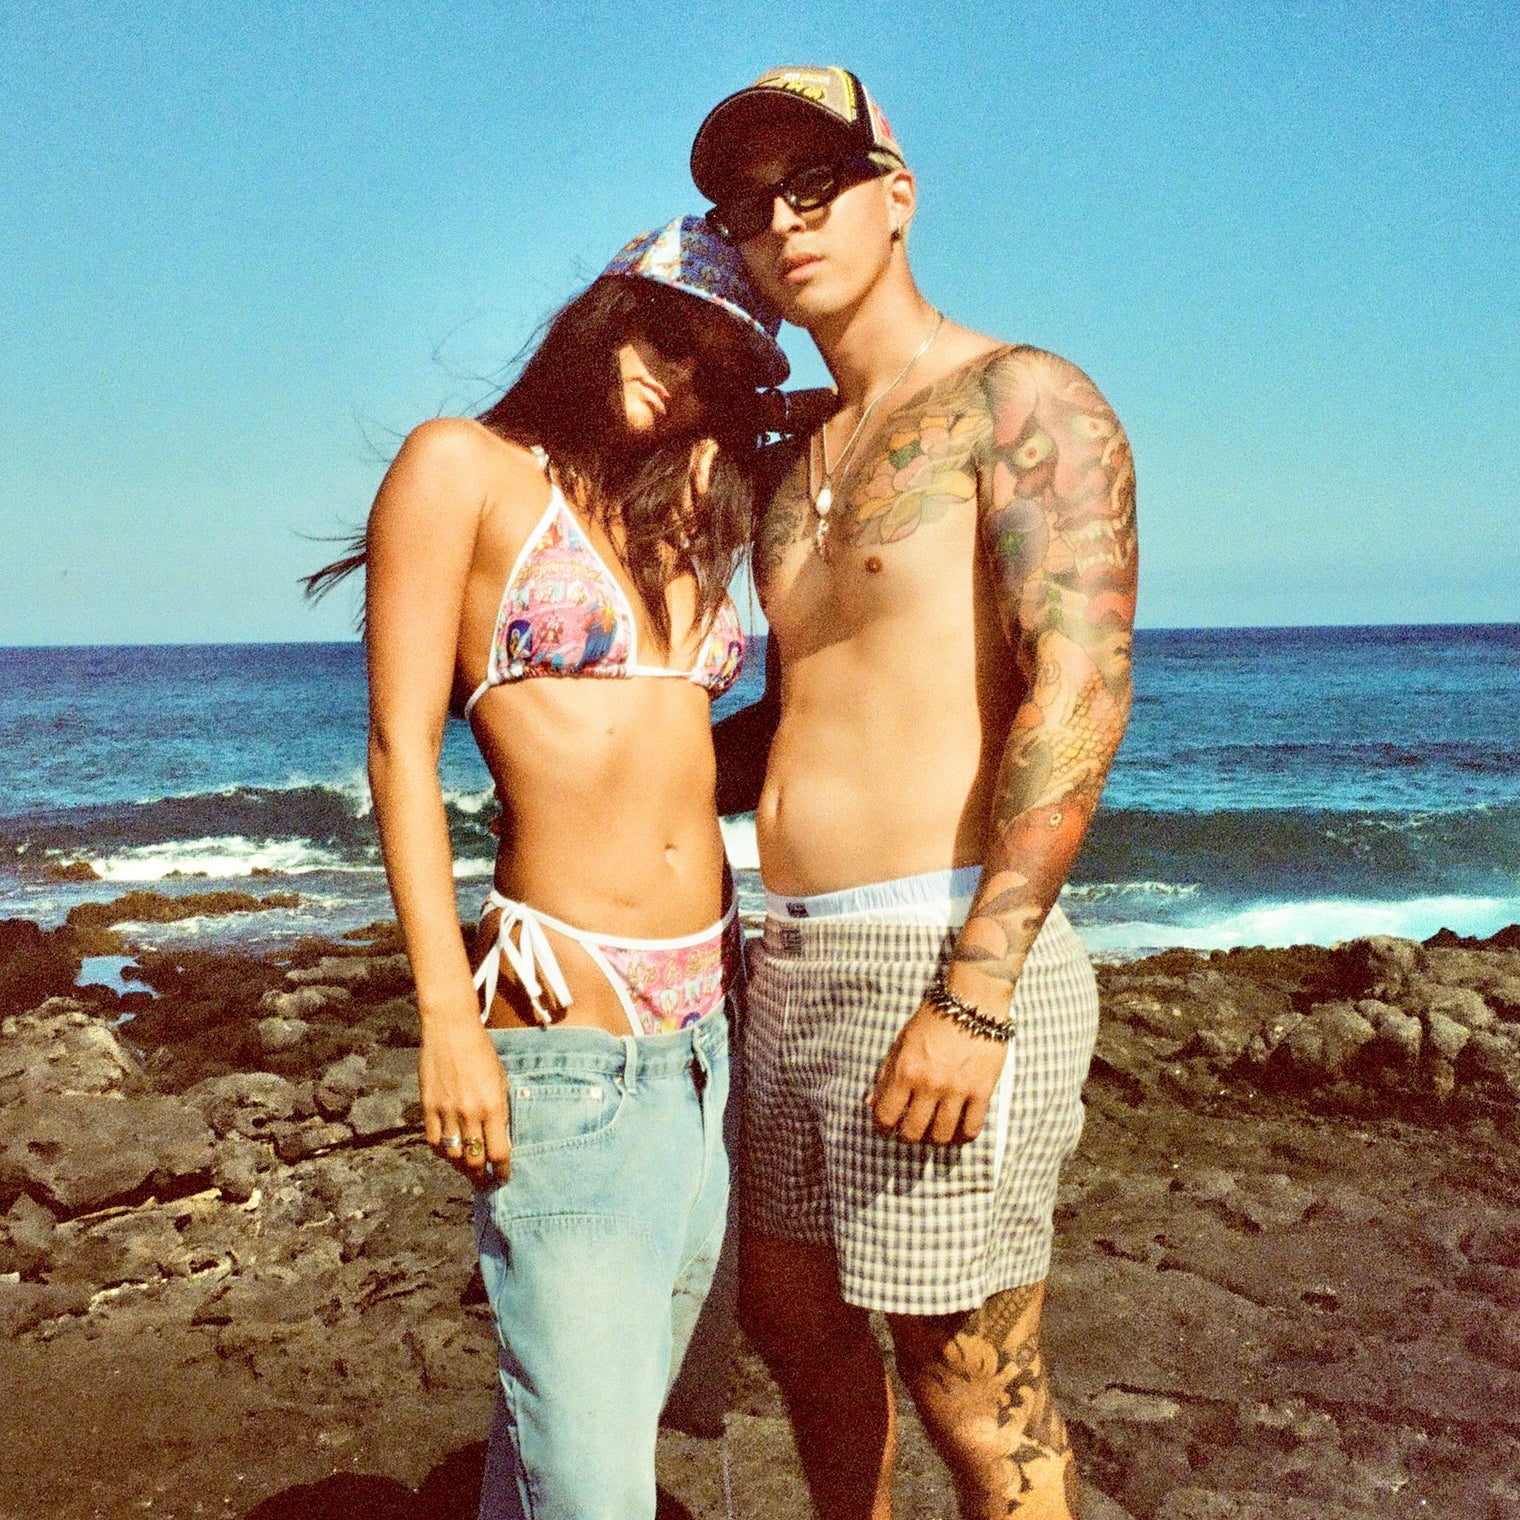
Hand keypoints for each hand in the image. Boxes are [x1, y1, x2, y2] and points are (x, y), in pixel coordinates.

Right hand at [419, 1014, 511, 1184]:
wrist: (451, 1029)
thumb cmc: (482, 1052)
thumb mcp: (501, 1079)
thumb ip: (500, 1110)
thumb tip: (500, 1138)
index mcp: (492, 1106)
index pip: (499, 1152)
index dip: (502, 1171)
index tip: (504, 1178)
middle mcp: (469, 1113)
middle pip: (474, 1160)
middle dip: (481, 1176)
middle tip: (485, 1182)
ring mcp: (445, 1111)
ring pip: (453, 1155)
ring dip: (461, 1167)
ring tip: (468, 1170)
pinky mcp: (427, 1106)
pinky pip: (433, 1141)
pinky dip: (442, 1152)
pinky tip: (449, 1153)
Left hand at [869, 1002, 1008, 1144]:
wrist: (973, 1002)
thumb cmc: (933, 1019)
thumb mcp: (902, 1042)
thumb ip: (886, 1074)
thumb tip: (871, 1103)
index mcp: (905, 1070)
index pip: (886, 1115)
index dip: (883, 1128)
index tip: (886, 1128)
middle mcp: (929, 1084)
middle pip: (914, 1132)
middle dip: (908, 1136)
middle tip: (911, 1130)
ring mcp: (957, 1090)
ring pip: (942, 1136)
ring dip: (935, 1138)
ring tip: (935, 1131)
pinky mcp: (982, 1091)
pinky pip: (972, 1128)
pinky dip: (963, 1136)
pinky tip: (959, 1131)